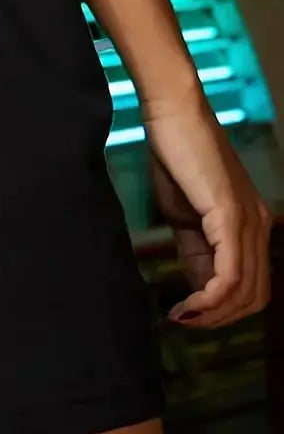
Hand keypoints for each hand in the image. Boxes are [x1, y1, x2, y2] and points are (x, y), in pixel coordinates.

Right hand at [140, 85, 272, 327]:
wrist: (173, 113)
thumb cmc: (176, 156)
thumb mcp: (185, 214)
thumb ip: (196, 249)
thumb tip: (198, 288)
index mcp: (252, 225)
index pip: (251, 285)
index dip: (222, 310)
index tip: (187, 314)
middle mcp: (260, 227)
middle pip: (255, 297)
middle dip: (219, 319)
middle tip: (184, 321)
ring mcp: (249, 222)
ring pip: (244, 292)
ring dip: (213, 314)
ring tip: (182, 316)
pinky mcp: (231, 216)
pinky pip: (229, 274)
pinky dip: (209, 298)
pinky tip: (186, 304)